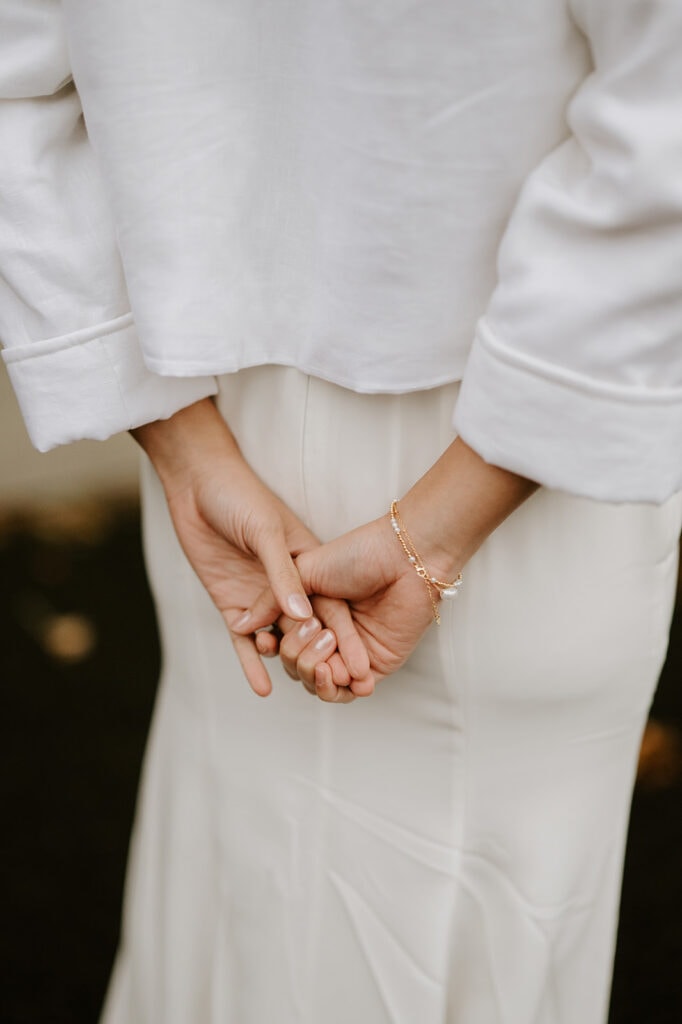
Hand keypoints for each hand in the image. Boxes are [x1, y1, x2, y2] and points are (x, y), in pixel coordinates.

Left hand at [132, 399, 369, 695]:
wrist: (198, 485)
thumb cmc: (241, 496)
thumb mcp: (266, 533)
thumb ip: (283, 575)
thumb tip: (304, 616)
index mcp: (308, 564)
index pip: (332, 609)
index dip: (347, 639)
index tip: (363, 669)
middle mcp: (288, 586)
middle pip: (309, 631)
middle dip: (323, 659)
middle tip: (336, 689)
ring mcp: (260, 598)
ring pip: (280, 639)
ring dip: (289, 662)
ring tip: (300, 684)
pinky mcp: (232, 604)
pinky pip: (244, 640)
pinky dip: (253, 663)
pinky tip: (263, 689)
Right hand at [238, 513, 439, 691]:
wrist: (403, 558)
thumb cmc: (357, 555)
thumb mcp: (302, 570)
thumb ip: (271, 600)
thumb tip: (238, 627)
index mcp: (310, 611)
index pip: (280, 642)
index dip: (270, 646)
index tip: (265, 641)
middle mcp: (328, 633)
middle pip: (295, 665)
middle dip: (297, 656)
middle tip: (317, 632)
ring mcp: (350, 652)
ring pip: (317, 683)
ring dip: (314, 675)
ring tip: (326, 658)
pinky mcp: (374, 665)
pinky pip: (347, 692)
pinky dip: (337, 689)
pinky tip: (337, 673)